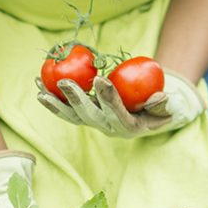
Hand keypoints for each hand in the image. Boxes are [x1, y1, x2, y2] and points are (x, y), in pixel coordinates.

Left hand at [36, 73, 205, 137]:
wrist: (149, 116)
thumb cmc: (160, 109)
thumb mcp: (168, 107)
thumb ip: (163, 104)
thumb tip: (159, 97)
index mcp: (129, 126)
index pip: (116, 113)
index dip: (108, 97)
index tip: (100, 78)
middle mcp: (108, 128)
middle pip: (88, 116)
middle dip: (75, 99)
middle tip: (63, 81)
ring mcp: (95, 124)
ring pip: (72, 116)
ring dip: (56, 103)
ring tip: (40, 89)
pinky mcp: (85, 118)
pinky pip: (67, 111)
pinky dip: (53, 101)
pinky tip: (39, 87)